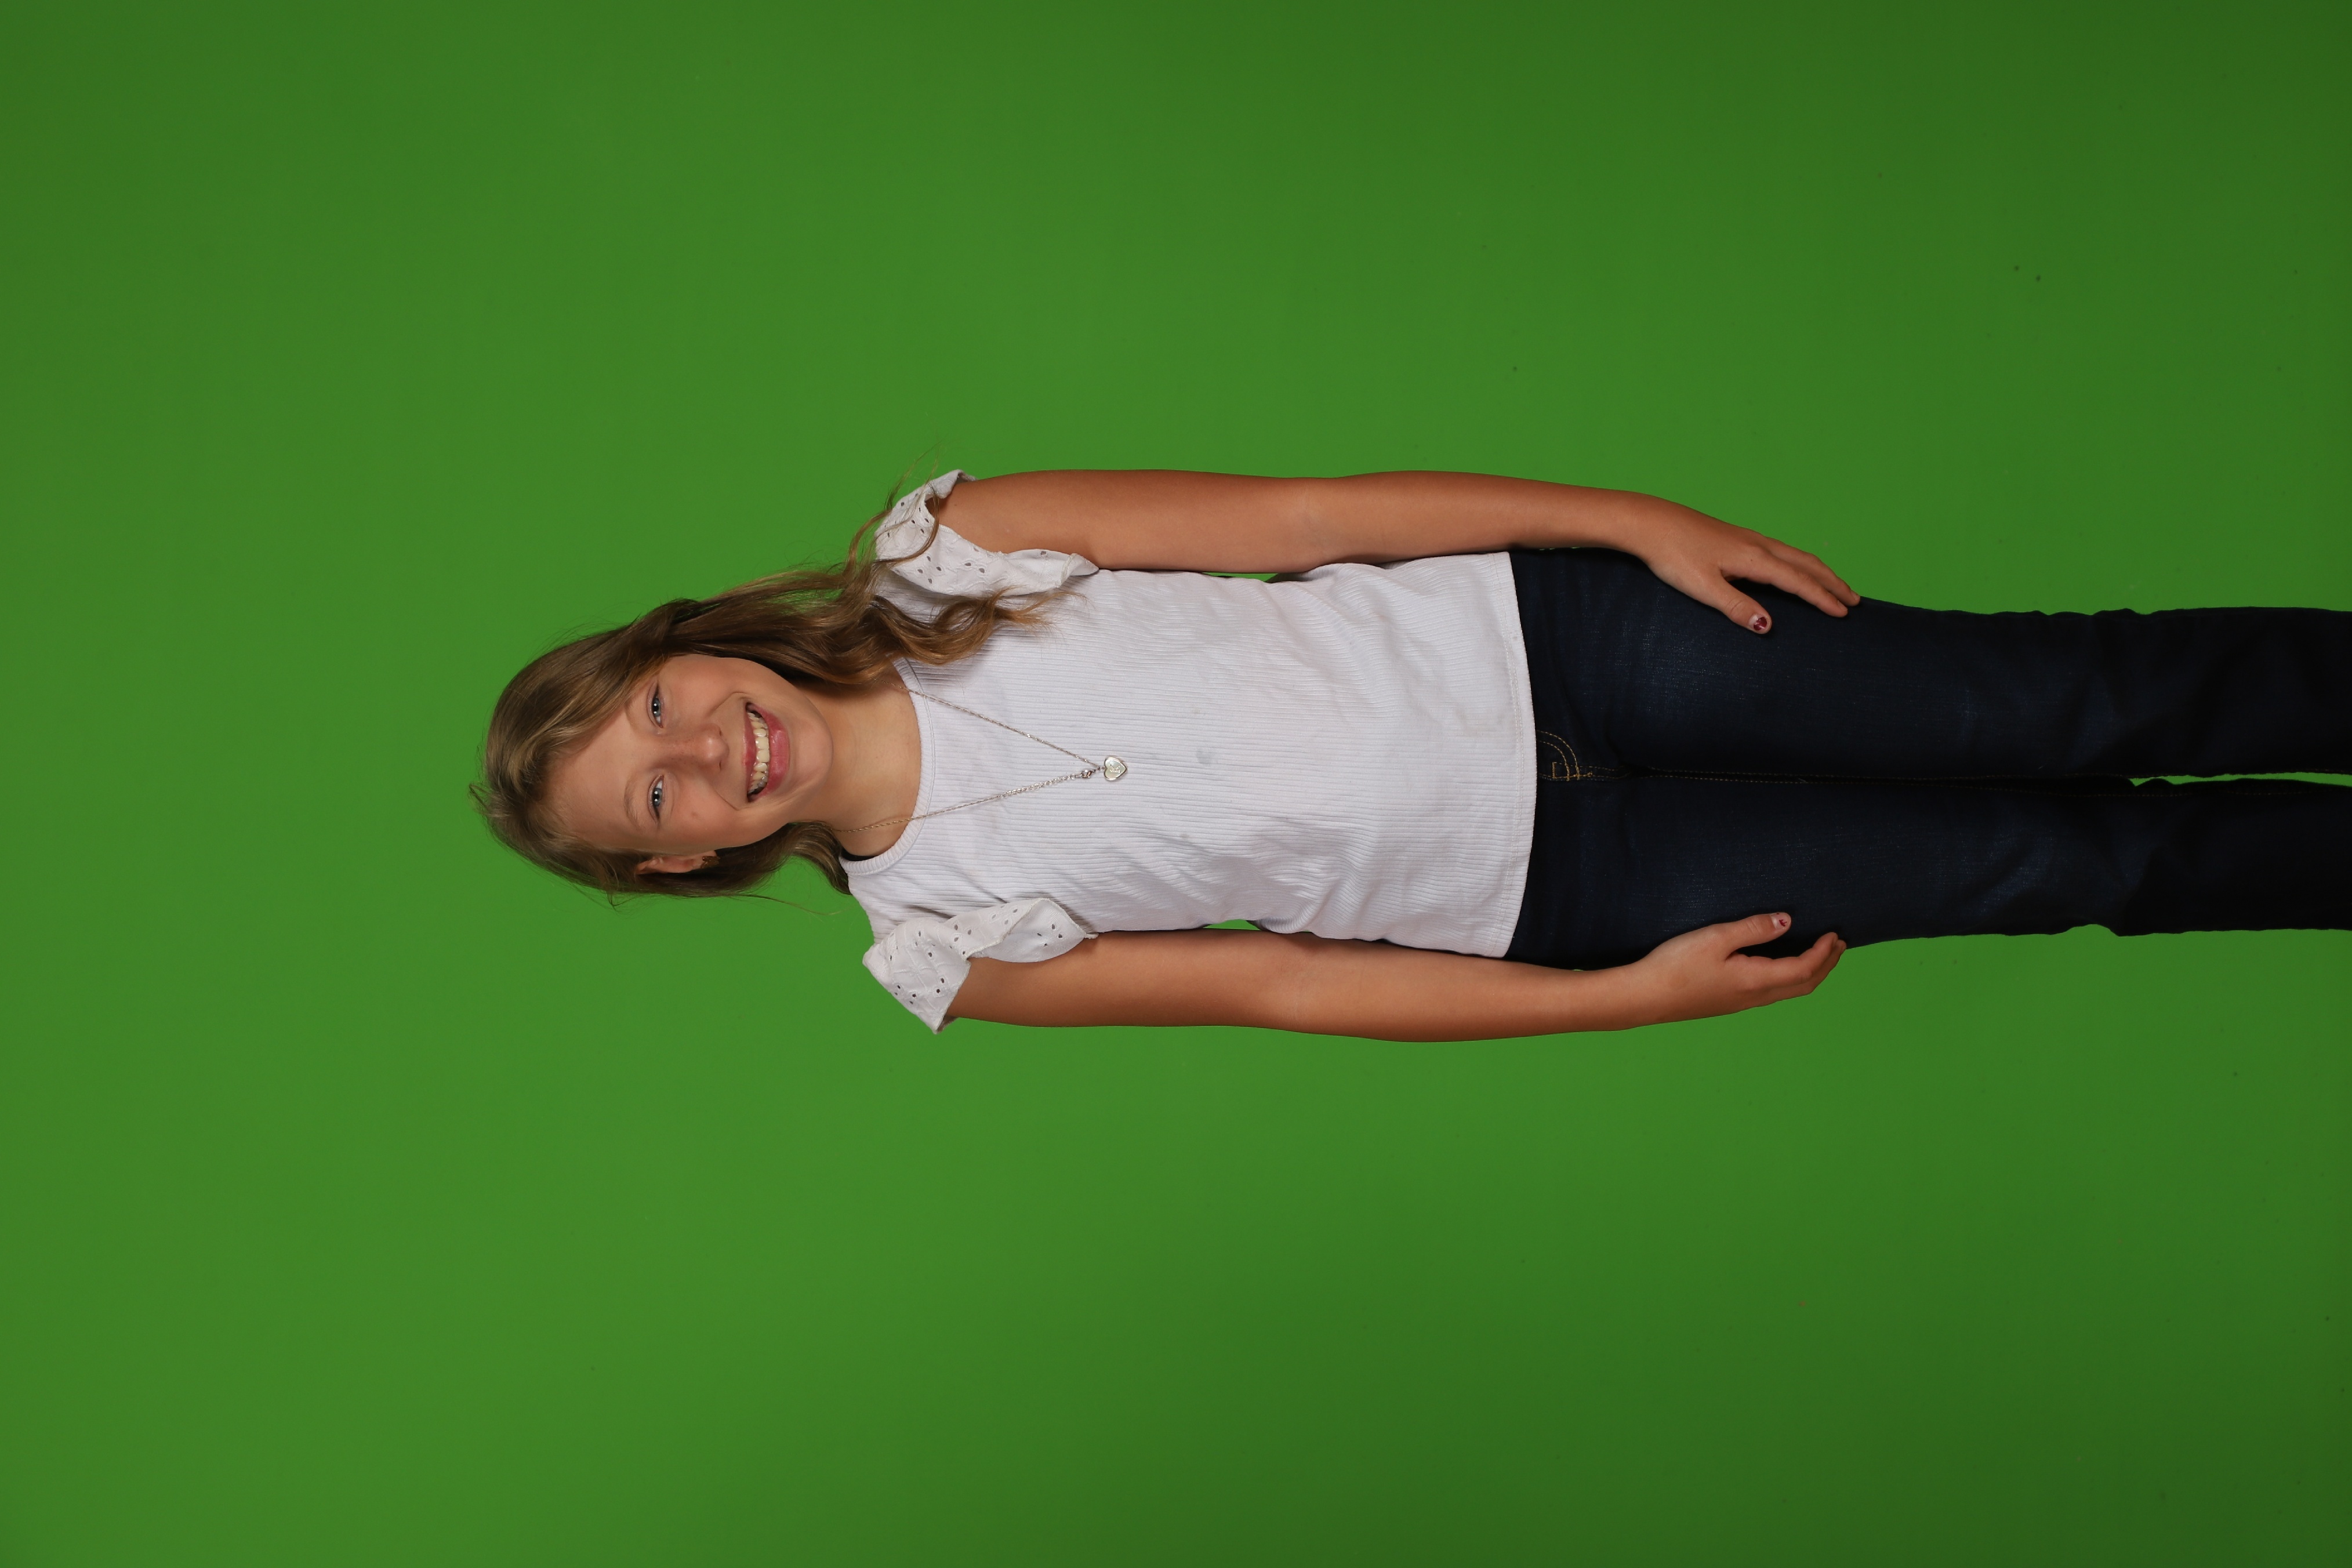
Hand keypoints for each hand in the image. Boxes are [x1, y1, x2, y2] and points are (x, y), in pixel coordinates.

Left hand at [1621, 497, 1859, 633]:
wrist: (1650, 523)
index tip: (1844, 613)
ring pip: (1794, 554)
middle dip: (1832, 582)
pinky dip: (1798, 562)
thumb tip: (1768, 626)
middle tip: (1854, 599)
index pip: (1799, 582)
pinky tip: (1792, 568)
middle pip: (1806, 564)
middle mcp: (1758, 545)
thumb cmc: (1674, 555)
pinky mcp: (1736, 537)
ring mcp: (1748, 538)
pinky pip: (1780, 550)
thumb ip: (1737, 607)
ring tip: (1833, 584)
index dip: (1822, 598)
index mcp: (1754, 559)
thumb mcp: (1704, 588)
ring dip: (1817, 570)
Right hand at [1624, 913, 1845, 1022]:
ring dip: (1810, 972)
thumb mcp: (1715, 938)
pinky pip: (1772, 992)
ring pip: (1789, 991)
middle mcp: (1754, 997)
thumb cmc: (1675, 966)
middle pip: (1804, 985)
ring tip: (1819, 954)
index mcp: (1755, 980)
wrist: (1644, 997)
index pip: (1804, 968)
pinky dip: (1790, 977)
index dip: (1824, 953)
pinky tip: (1781, 966)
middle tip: (1838, 945)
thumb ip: (1752, 928)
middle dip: (1826, 965)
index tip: (1835, 934)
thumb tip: (1787, 921)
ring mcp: (1742, 1003)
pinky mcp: (1729, 1002)